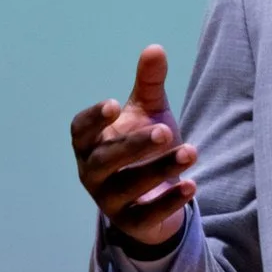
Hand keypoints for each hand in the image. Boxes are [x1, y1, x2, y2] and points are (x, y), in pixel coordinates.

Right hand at [71, 45, 197, 255]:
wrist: (157, 195)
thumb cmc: (145, 147)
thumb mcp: (147, 113)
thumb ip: (148, 84)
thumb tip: (155, 48)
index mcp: (89, 144)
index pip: (79, 131)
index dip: (93, 119)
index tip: (114, 104)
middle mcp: (92, 173)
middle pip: (104, 160)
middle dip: (134, 145)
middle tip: (166, 130)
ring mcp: (109, 200)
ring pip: (127, 186)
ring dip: (159, 169)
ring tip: (191, 152)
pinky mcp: (132, 223)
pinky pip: (146, 215)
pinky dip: (169, 201)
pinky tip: (191, 185)